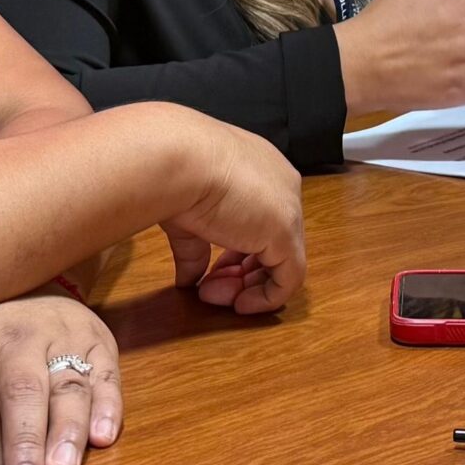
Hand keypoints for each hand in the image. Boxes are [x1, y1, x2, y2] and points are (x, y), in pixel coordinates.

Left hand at [0, 293, 119, 464]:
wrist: (15, 290)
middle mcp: (14, 339)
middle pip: (20, 394)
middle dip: (24, 447)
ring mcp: (60, 335)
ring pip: (67, 383)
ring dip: (67, 430)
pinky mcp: (97, 338)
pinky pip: (106, 373)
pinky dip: (108, 406)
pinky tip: (103, 437)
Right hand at [152, 107, 305, 315]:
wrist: (177, 159)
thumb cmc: (176, 171)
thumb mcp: (188, 215)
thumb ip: (195, 249)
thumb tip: (188, 279)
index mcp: (260, 170)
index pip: (259, 220)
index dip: (235, 254)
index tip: (211, 272)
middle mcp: (281, 185)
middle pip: (272, 243)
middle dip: (240, 274)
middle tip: (211, 290)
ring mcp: (288, 209)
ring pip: (281, 263)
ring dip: (247, 288)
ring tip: (215, 296)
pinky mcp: (286, 233)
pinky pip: (288, 278)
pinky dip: (266, 298)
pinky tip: (240, 304)